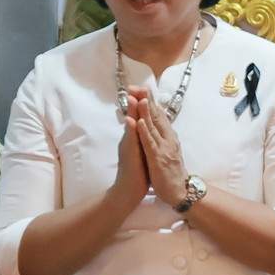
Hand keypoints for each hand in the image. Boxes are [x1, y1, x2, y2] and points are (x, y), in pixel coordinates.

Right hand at [111, 91, 150, 207]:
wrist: (130, 189)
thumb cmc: (138, 170)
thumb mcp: (142, 150)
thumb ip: (142, 137)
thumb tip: (145, 125)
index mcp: (137, 137)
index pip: (140, 117)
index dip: (142, 103)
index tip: (143, 89)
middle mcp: (132, 139)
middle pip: (134, 117)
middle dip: (136, 102)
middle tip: (136, 85)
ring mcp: (130, 147)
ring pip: (132, 126)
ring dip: (132, 112)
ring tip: (132, 96)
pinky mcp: (131, 156)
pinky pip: (132, 142)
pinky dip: (133, 131)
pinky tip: (132, 121)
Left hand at [133, 89, 191, 207]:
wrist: (179, 191)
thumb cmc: (170, 172)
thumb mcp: (167, 150)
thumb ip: (163, 136)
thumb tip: (158, 123)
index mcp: (168, 137)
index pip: (159, 115)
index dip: (151, 101)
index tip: (142, 88)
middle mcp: (168, 139)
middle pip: (157, 117)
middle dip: (148, 101)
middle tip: (141, 86)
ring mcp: (163, 148)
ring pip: (153, 127)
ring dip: (146, 112)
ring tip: (141, 98)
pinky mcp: (158, 158)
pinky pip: (149, 143)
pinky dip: (144, 131)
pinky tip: (139, 122)